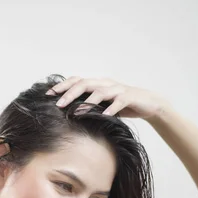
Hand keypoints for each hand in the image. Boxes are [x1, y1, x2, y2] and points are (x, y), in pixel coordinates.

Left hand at [46, 76, 170, 119]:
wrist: (149, 104)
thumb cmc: (121, 106)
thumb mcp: (102, 106)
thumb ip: (88, 106)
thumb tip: (66, 114)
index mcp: (97, 84)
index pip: (76, 81)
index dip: (62, 86)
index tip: (48, 94)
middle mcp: (106, 83)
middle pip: (84, 83)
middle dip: (70, 93)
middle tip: (58, 104)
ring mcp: (118, 89)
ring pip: (100, 91)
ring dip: (87, 101)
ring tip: (77, 111)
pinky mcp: (129, 97)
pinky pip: (119, 101)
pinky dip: (111, 108)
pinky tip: (104, 116)